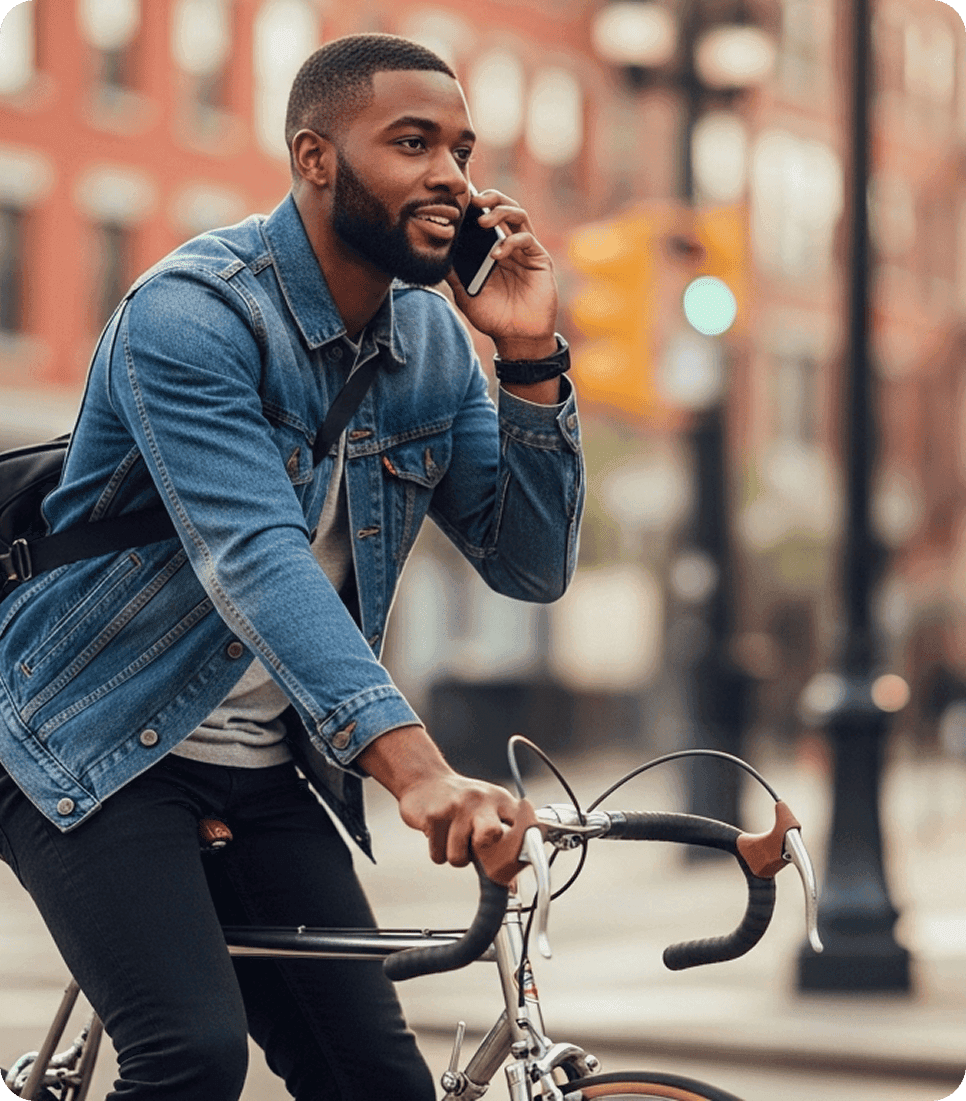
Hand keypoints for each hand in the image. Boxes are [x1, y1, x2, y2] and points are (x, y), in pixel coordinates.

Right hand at [358, 724, 528, 883]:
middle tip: (478, 847)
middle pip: (491, 834)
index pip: (522, 825)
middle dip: (484, 849)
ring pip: (459, 858)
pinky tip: (438, 833)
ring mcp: (457, 807)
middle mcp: (481, 800)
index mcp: (501, 800)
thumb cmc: (462, 803)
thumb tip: (512, 886)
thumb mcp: (488, 810)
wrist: (424, 780)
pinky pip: (439, 856)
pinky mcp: (434, 816)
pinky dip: (438, 852)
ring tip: (454, 837)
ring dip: (456, 856)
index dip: (522, 849)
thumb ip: (502, 841)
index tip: (516, 866)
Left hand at [446, 189, 558, 359]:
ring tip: (484, 220)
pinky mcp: (539, 260)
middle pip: (504, 207)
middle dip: (491, 198)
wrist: (517, 338)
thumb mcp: (465, 295)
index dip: (475, 206)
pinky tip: (497, 254)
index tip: (459, 201)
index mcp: (492, 249)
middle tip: (474, 200)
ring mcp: (525, 251)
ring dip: (501, 212)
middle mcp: (510, 245)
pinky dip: (510, 242)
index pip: (486, 217)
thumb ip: (453, 275)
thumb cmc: (493, 317)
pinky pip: (526, 239)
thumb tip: (435, 255)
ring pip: (518, 215)